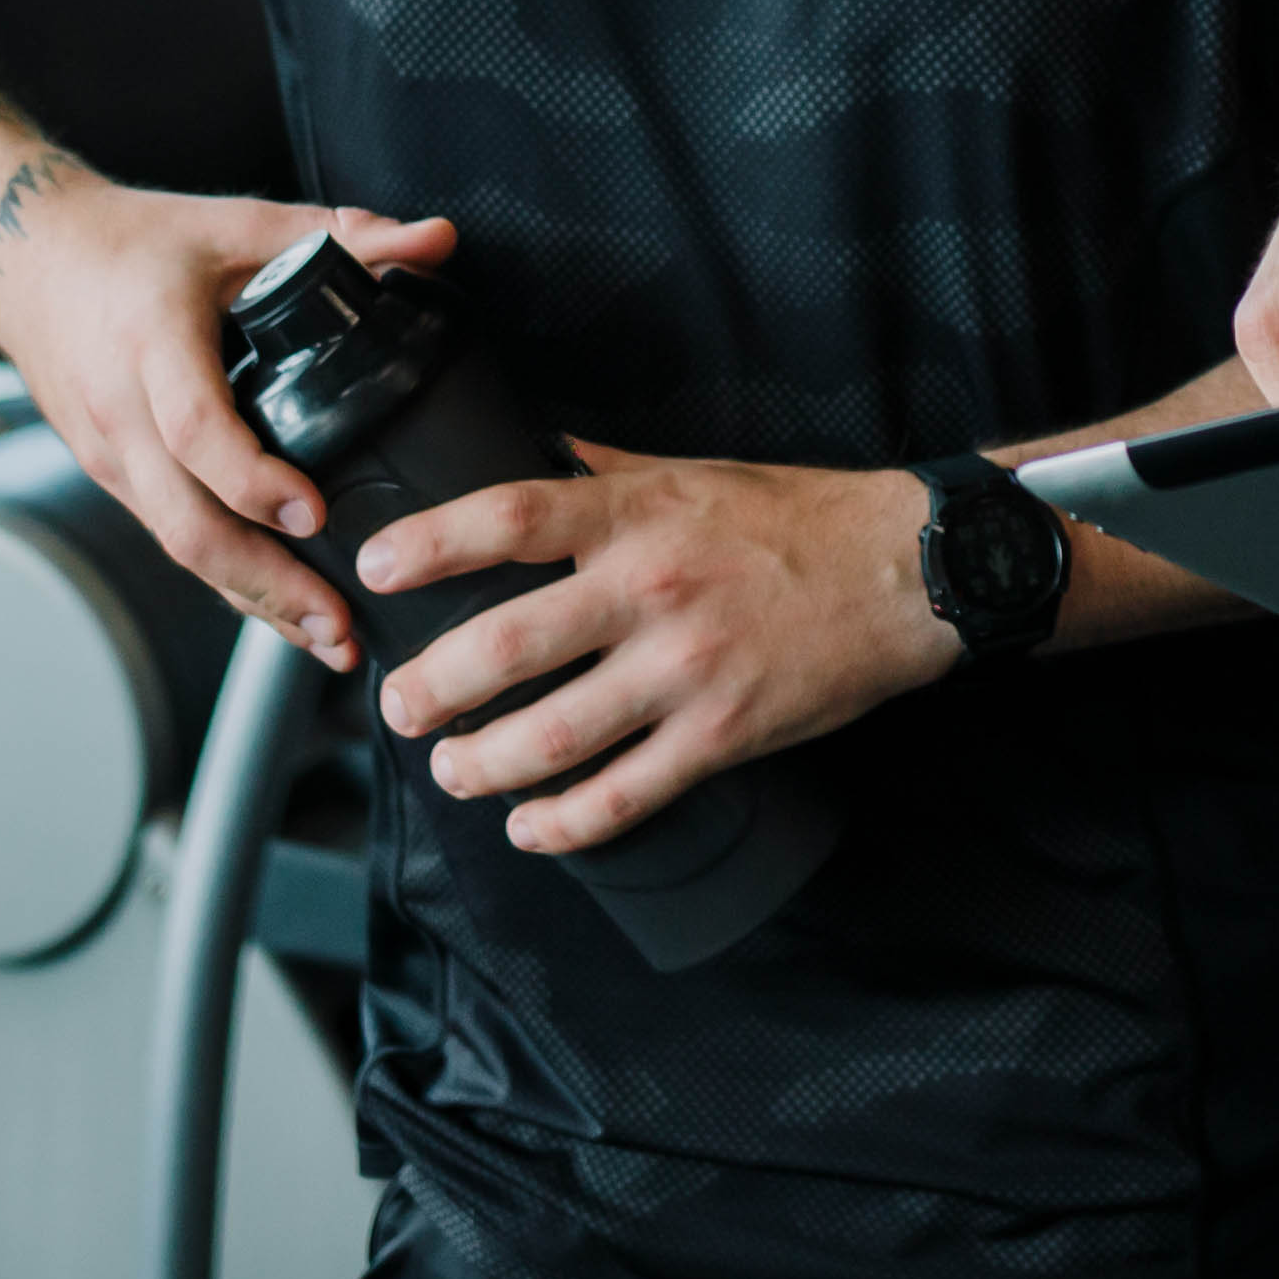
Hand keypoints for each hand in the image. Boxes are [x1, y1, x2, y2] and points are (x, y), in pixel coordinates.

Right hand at [0, 178, 454, 664]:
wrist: (29, 263)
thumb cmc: (135, 244)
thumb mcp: (237, 224)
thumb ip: (342, 234)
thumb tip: (437, 241)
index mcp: (154, 344)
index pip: (196, 430)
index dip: (253, 480)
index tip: (313, 512)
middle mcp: (124, 414)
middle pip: (187, 523)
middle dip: (266, 584)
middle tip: (339, 622)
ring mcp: (113, 457)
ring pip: (179, 548)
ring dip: (254, 601)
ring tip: (330, 638)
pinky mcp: (115, 479)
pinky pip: (173, 539)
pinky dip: (229, 581)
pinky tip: (284, 610)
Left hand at [358, 451, 957, 856]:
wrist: (905, 572)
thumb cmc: (794, 516)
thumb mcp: (692, 472)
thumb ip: (606, 472)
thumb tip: (532, 452)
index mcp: (638, 515)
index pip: (512, 518)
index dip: (431, 542)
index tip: (374, 568)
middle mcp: (653, 590)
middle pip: (510, 644)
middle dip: (435, 688)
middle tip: (399, 708)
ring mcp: (687, 670)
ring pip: (556, 736)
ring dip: (484, 764)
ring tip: (453, 770)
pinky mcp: (723, 735)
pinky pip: (626, 794)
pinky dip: (565, 823)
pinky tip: (530, 827)